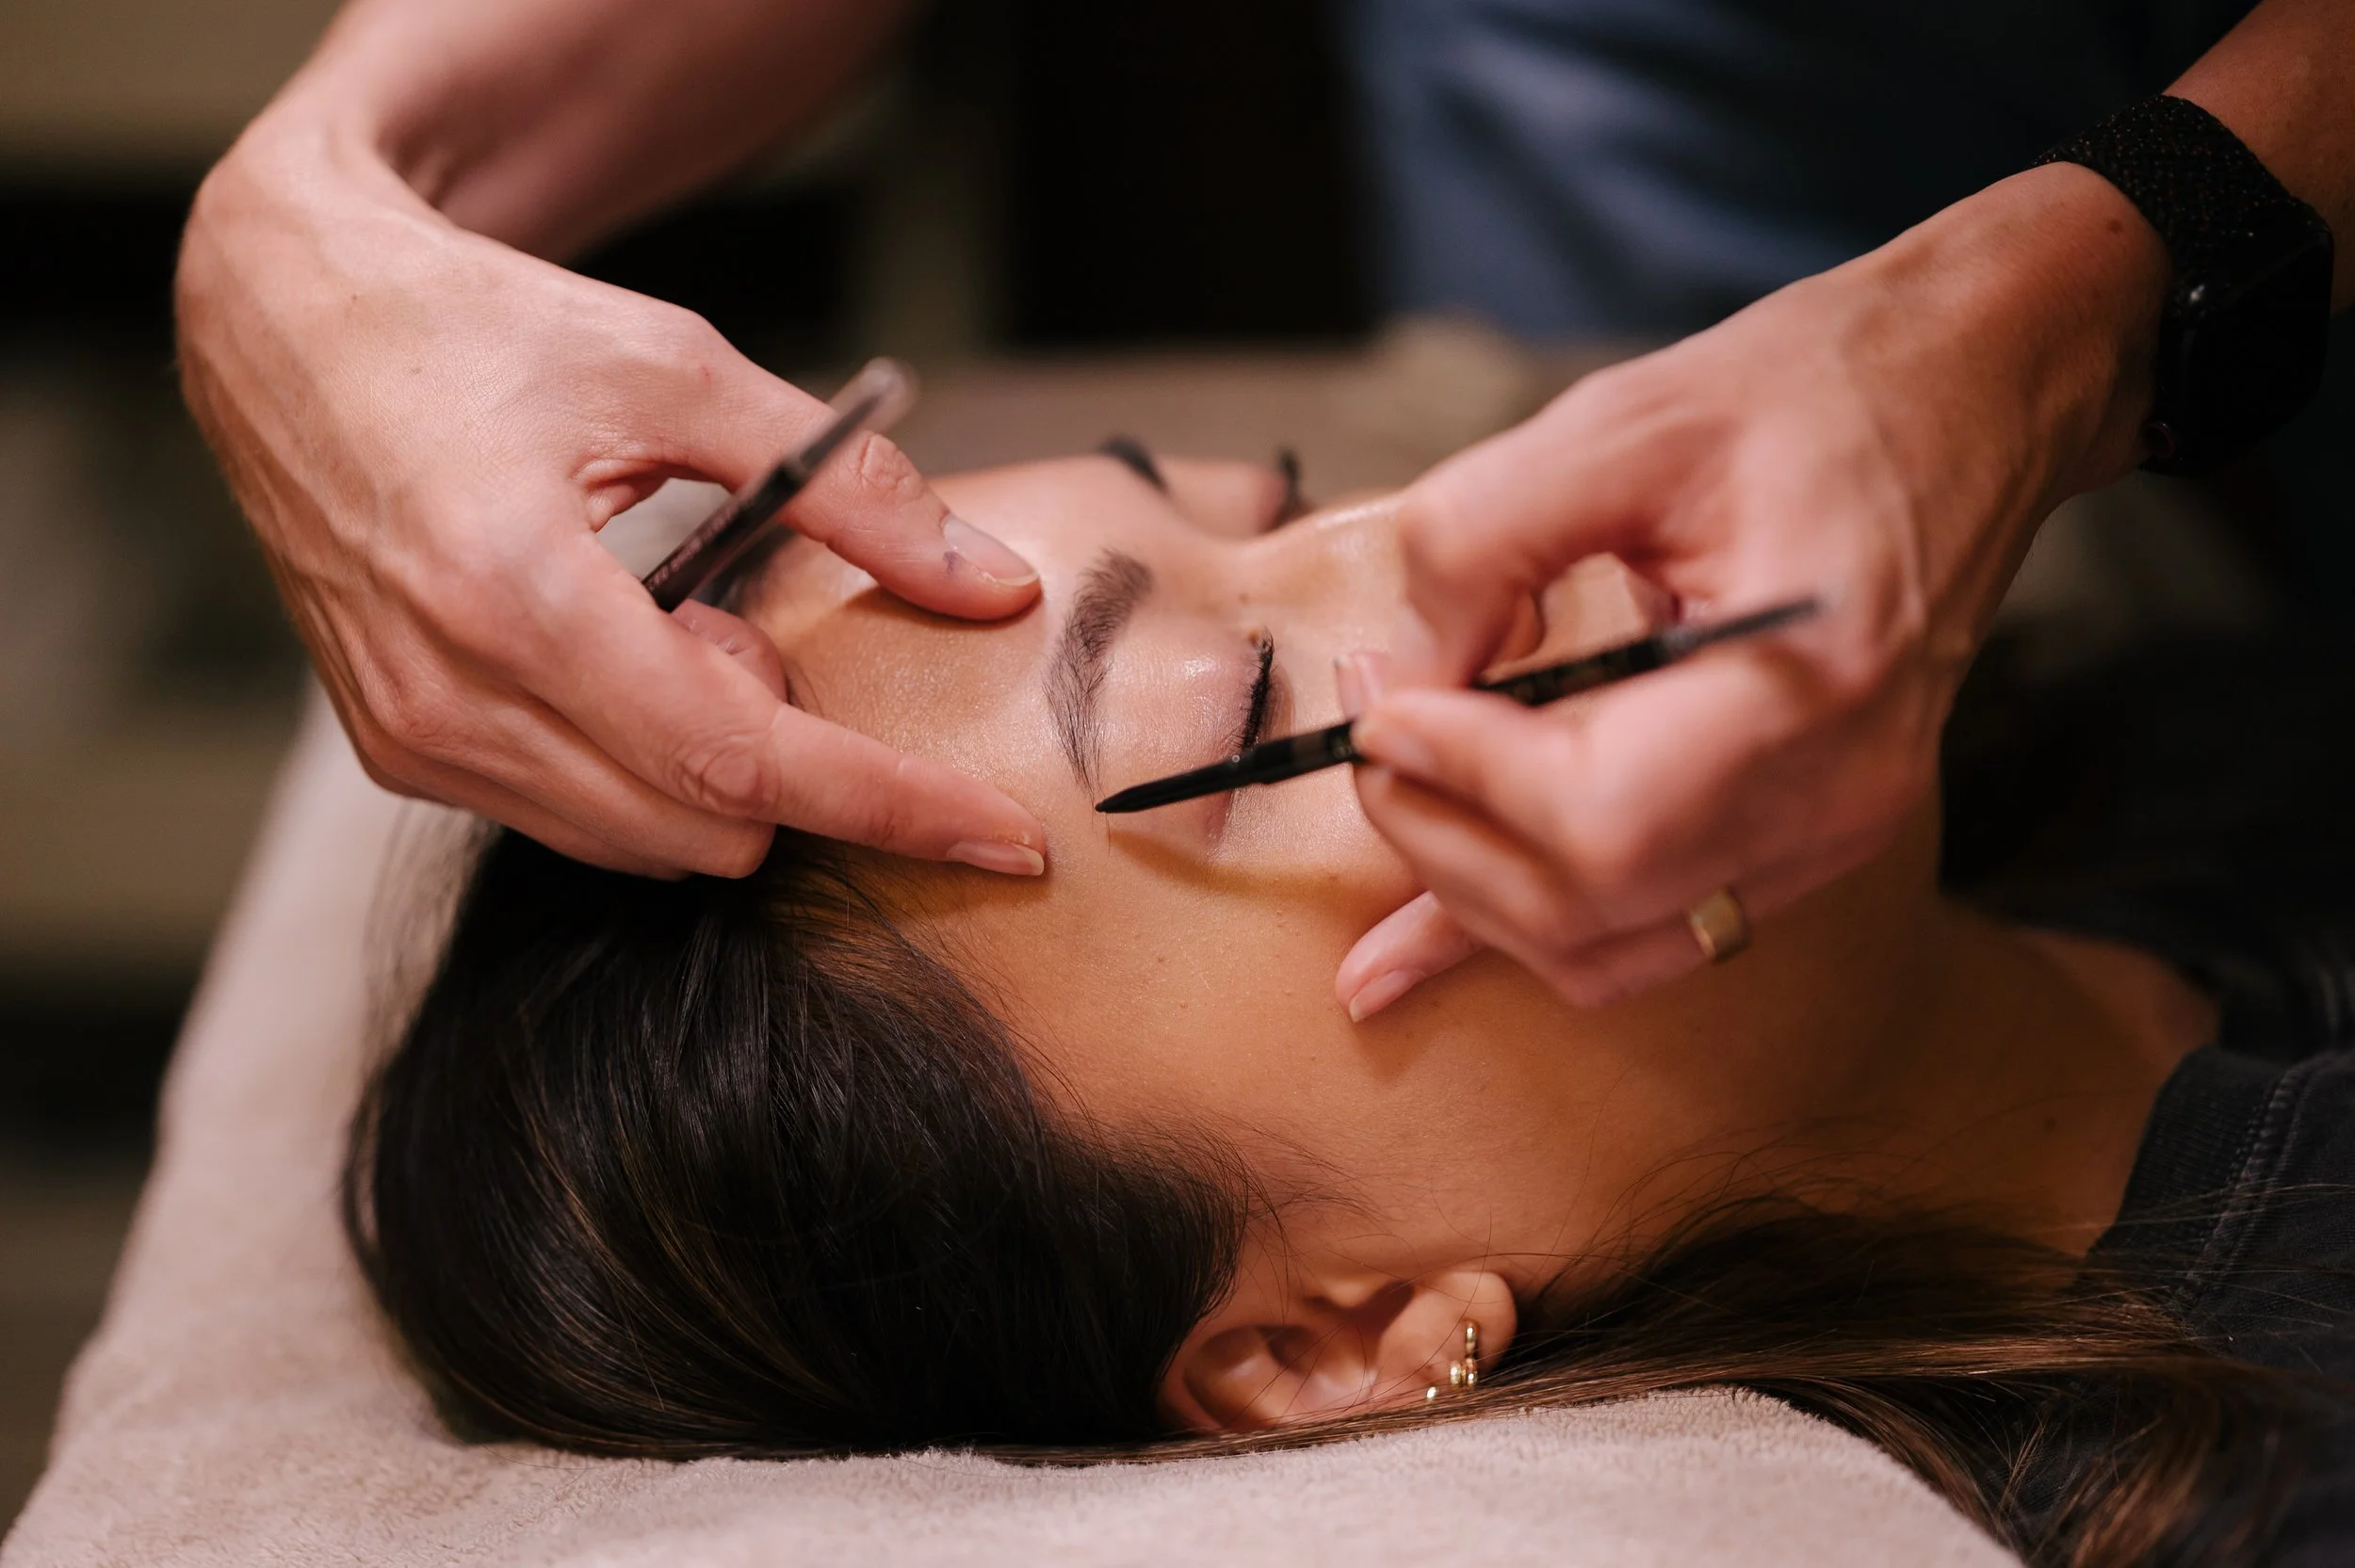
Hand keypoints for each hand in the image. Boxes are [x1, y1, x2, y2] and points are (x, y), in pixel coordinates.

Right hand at [178, 125, 1046, 877]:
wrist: (287, 321)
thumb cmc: (478, 327)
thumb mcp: (683, 369)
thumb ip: (853, 489)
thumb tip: (995, 588)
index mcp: (517, 593)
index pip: (744, 764)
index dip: (891, 808)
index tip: (1004, 843)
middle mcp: (450, 694)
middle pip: (709, 827)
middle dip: (781, 751)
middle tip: (741, 615)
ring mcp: (412, 738)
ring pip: (646, 844)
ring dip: (708, 758)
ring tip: (665, 619)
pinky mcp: (397, 750)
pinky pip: (575, 820)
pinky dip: (640, 762)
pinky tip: (615, 651)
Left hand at [1337, 164, 2170, 1017]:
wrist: (1972, 396)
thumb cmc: (1812, 391)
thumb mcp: (1622, 422)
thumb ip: (1481, 544)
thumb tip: (1402, 682)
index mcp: (1811, 681)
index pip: (1595, 813)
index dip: (1459, 773)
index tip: (1383, 703)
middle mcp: (1837, 793)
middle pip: (1586, 903)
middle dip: (1440, 835)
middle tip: (1374, 738)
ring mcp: (1831, 834)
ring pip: (1603, 949)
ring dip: (1469, 898)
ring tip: (1399, 802)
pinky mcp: (1805, 841)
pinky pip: (1646, 932)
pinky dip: (1526, 927)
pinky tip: (1414, 948)